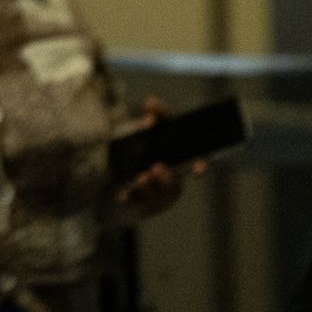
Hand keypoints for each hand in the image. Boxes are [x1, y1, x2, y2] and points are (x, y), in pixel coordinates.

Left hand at [113, 97, 204, 222]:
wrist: (110, 181)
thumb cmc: (136, 154)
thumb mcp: (143, 133)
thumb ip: (152, 119)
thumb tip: (152, 103)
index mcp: (177, 168)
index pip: (195, 168)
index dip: (200, 168)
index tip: (200, 166)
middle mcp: (170, 186)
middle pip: (174, 187)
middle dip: (167, 179)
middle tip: (157, 167)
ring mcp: (155, 200)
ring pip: (157, 199)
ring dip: (150, 188)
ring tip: (141, 177)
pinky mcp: (137, 208)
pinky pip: (135, 207)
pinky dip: (130, 199)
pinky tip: (123, 195)